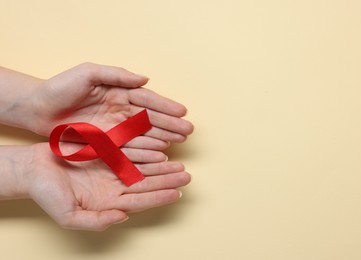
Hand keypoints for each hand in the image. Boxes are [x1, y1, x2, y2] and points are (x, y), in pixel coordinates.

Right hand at [26, 143, 190, 230]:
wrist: (34, 169)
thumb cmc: (48, 195)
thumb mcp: (69, 216)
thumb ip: (96, 221)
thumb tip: (122, 217)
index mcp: (109, 202)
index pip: (140, 201)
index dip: (159, 197)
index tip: (177, 194)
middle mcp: (114, 186)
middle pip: (146, 184)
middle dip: (167, 180)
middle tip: (187, 176)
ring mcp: (112, 169)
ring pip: (143, 168)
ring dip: (161, 167)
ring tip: (179, 164)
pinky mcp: (107, 153)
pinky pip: (130, 152)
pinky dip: (145, 151)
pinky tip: (160, 150)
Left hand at [31, 63, 193, 149]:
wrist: (39, 108)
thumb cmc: (61, 87)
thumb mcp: (88, 73)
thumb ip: (117, 75)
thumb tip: (145, 79)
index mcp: (119, 92)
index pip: (147, 100)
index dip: (165, 106)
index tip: (183, 112)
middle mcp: (121, 110)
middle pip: (150, 118)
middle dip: (170, 124)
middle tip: (188, 130)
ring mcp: (115, 127)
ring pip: (144, 133)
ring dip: (163, 137)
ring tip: (180, 141)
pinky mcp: (106, 142)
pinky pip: (130, 146)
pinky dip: (145, 149)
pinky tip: (160, 151)